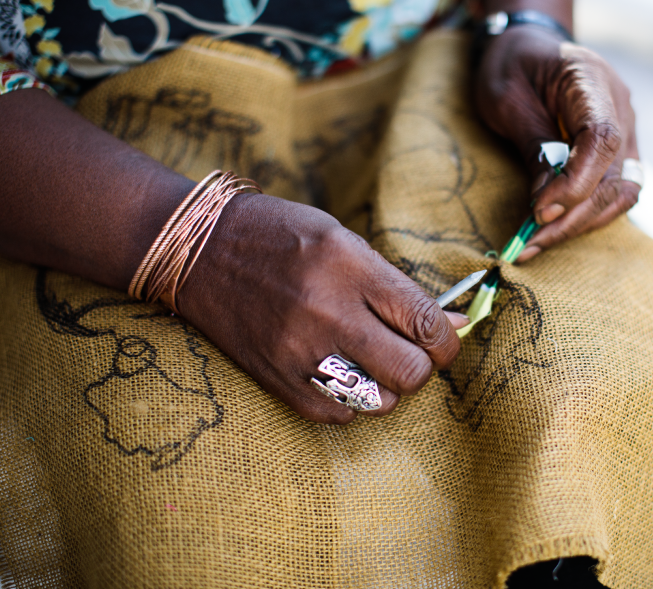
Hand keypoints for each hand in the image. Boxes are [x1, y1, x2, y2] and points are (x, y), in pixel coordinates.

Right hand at [180, 194, 465, 423]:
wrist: (200, 253)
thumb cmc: (280, 237)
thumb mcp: (343, 240)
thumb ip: (396, 286)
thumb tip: (452, 325)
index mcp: (348, 267)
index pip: (424, 321)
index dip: (449, 339)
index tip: (446, 339)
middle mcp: (326, 312)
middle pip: (410, 372)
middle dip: (424, 366)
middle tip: (413, 352)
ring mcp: (299, 353)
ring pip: (379, 402)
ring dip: (389, 387)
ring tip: (376, 363)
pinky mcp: (278, 382)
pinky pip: (339, 415)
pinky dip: (352, 401)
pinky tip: (342, 373)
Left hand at [474, 25, 639, 261]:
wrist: (528, 47)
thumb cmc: (513, 66)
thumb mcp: (507, 100)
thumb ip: (532, 146)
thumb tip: (546, 204)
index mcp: (591, 80)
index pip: (602, 140)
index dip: (576, 182)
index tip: (540, 210)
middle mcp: (620, 107)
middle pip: (614, 176)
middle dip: (573, 217)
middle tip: (529, 242)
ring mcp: (624, 131)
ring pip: (620, 192)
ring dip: (580, 224)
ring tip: (536, 243)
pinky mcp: (617, 153)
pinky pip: (612, 191)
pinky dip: (585, 215)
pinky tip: (552, 229)